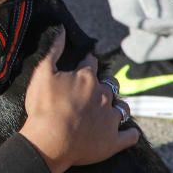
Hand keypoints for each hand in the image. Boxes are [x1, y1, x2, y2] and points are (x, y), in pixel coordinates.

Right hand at [19, 28, 139, 172]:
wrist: (49, 142)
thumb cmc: (43, 107)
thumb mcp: (42, 73)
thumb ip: (53, 51)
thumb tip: (62, 30)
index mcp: (87, 78)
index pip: (90, 64)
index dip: (86, 63)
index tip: (83, 65)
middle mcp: (104, 96)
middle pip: (110, 85)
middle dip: (104, 85)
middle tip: (93, 92)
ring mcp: (111, 119)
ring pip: (123, 108)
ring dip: (118, 106)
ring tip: (110, 110)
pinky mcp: (113, 140)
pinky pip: (130, 135)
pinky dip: (130, 133)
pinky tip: (129, 132)